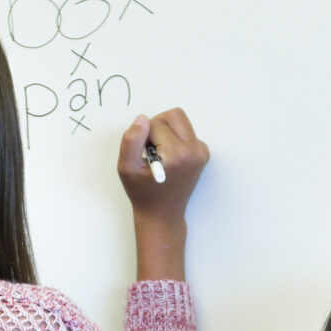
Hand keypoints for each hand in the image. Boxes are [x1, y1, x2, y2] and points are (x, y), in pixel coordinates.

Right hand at [117, 109, 206, 282]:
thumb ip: (131, 141)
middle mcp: (194, 151)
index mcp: (177, 154)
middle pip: (173, 115)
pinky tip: (168, 157)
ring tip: (158, 153)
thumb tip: (142, 118)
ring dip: (165, 131)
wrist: (162, 214)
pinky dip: (174, 138)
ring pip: (180, 121)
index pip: (155, 123)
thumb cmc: (143, 193)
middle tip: (150, 149)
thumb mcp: (126, 168)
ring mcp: (201, 152)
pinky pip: (186, 131)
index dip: (143, 136)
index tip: (143, 155)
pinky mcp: (203, 153)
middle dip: (156, 127)